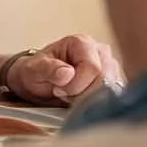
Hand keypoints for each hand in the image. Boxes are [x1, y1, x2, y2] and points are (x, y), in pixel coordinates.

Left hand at [4, 34, 120, 103]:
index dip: (76, 85)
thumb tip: (67, 73)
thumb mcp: (33, 70)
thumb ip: (48, 69)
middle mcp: (101, 52)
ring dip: (88, 99)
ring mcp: (110, 67)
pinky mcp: (114, 81)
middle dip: (82, 93)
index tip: (58, 90)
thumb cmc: (36, 72)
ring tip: (70, 95)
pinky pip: (112, 97)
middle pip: (104, 80)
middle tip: (63, 93)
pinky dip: (96, 103)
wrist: (38, 80)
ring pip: (110, 90)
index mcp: (82, 43)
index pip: (92, 68)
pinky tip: (80, 99)